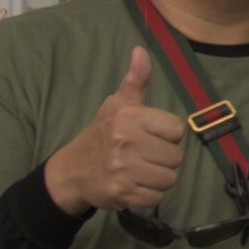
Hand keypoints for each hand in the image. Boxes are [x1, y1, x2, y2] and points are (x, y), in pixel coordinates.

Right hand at [44, 47, 189, 219]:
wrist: (72, 170)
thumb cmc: (101, 134)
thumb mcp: (116, 104)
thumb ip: (135, 80)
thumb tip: (141, 50)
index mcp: (129, 117)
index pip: (177, 129)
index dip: (167, 135)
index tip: (151, 136)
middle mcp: (126, 141)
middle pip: (176, 157)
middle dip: (164, 158)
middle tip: (144, 156)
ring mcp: (123, 169)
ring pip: (169, 178)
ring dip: (158, 177)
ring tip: (140, 170)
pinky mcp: (122, 193)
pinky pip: (156, 197)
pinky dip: (149, 194)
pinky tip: (134, 184)